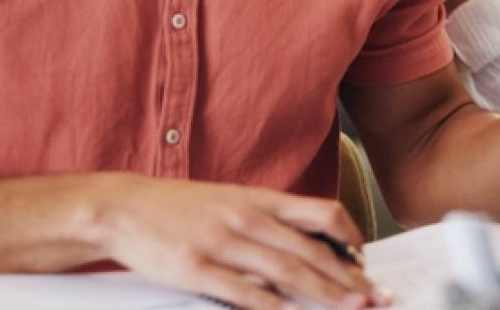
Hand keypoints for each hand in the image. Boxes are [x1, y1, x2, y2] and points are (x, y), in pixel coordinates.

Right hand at [89, 175, 386, 309]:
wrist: (124, 208)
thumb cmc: (180, 208)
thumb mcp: (231, 199)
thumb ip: (269, 219)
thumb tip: (309, 244)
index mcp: (258, 199)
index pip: (320, 214)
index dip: (350, 237)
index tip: (365, 261)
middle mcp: (246, 218)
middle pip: (311, 251)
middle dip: (349, 278)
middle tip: (375, 297)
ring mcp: (221, 244)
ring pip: (286, 273)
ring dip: (324, 294)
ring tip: (350, 308)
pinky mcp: (197, 269)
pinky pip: (243, 293)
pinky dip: (273, 307)